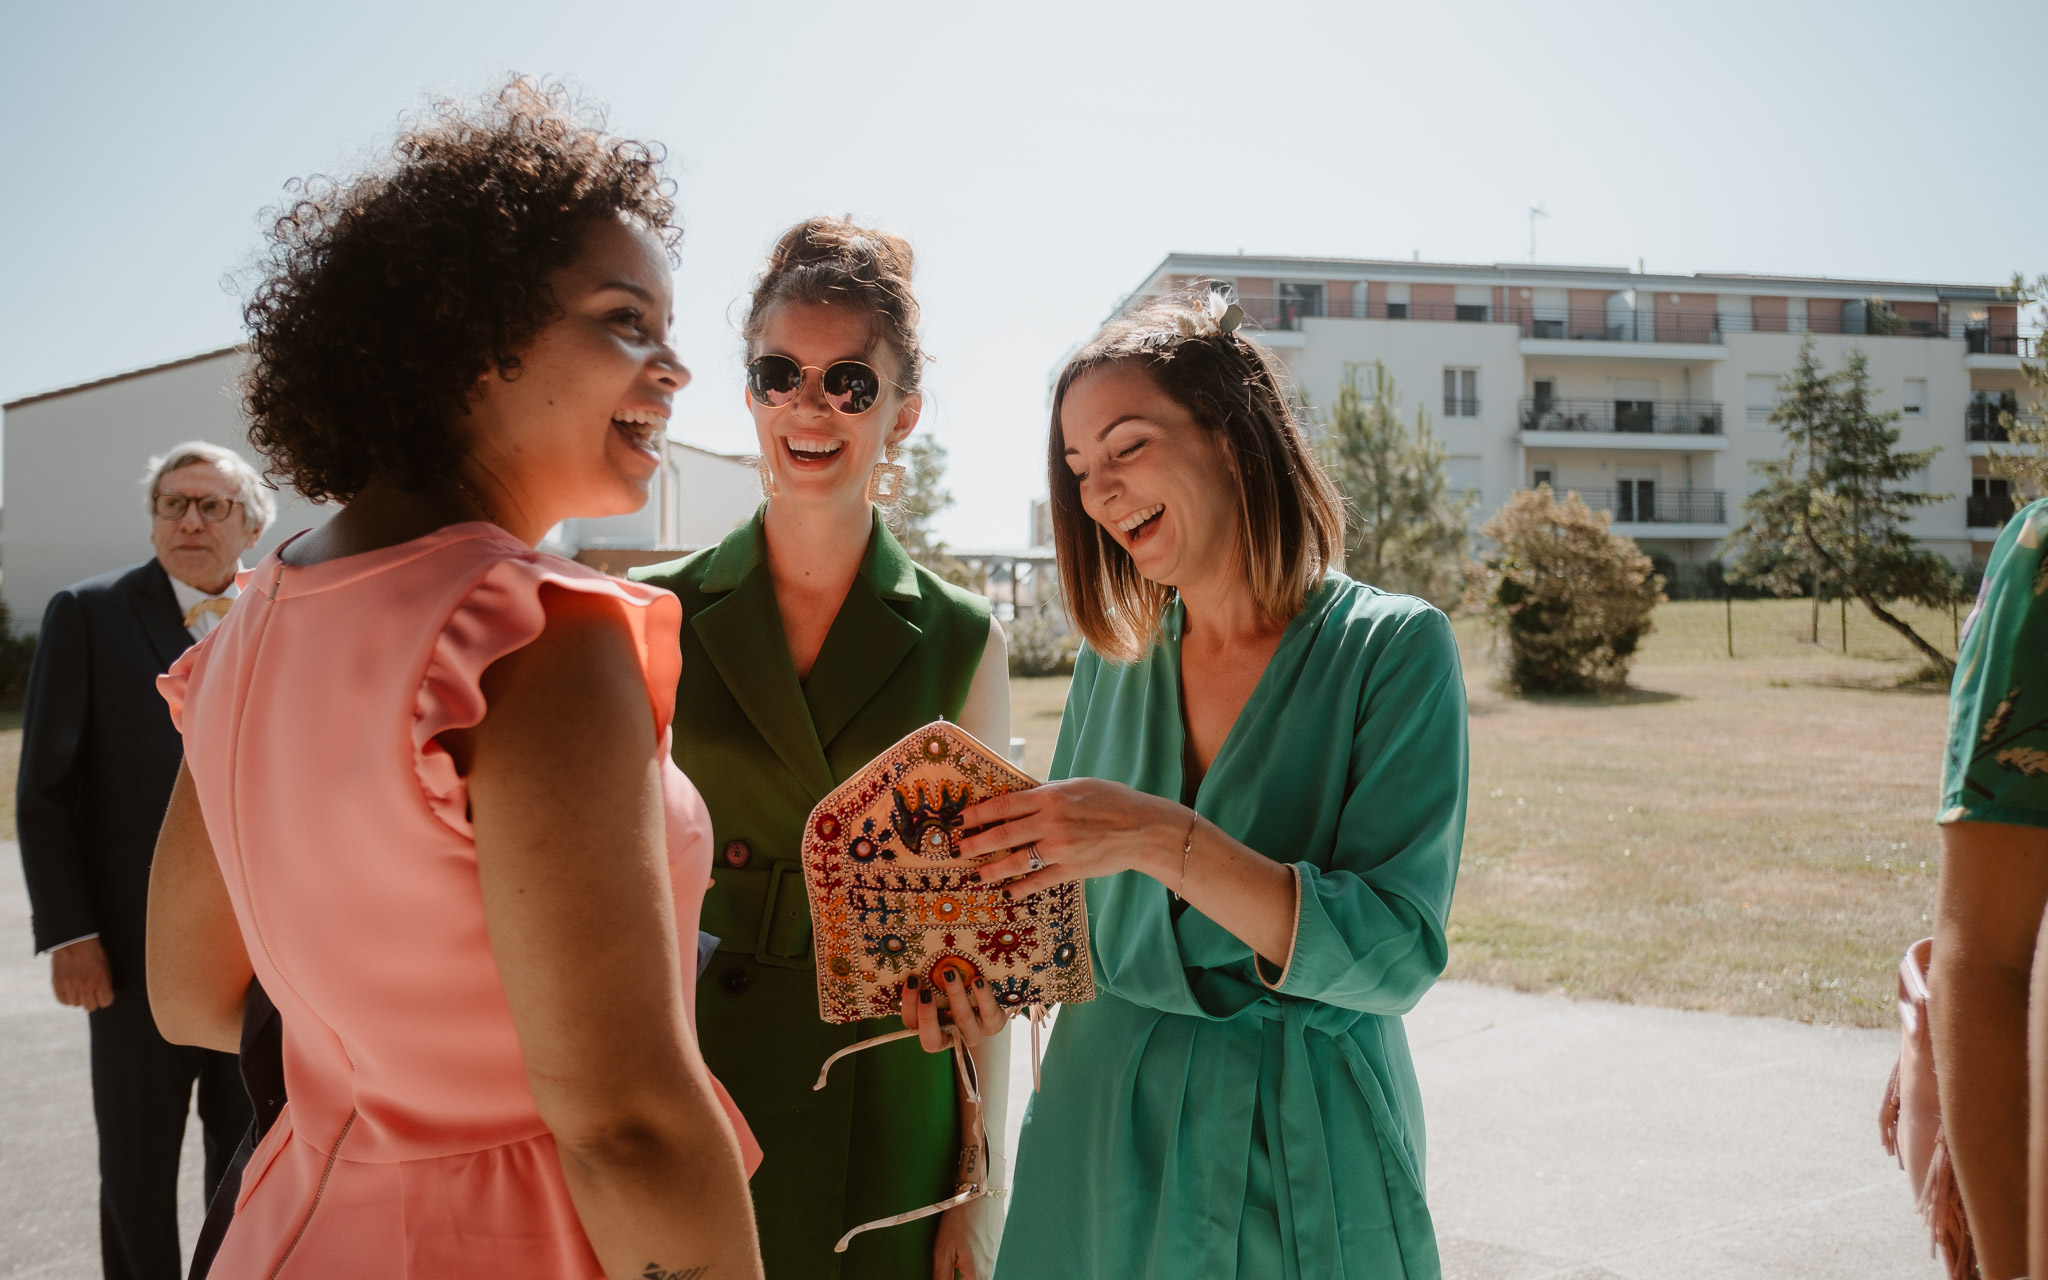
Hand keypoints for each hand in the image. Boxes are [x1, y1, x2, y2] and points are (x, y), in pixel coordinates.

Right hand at [50, 938, 113, 1010]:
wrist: (73, 941)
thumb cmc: (92, 952)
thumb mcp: (104, 965)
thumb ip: (104, 982)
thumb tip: (104, 996)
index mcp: (100, 979)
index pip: (105, 1002)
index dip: (105, 999)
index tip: (103, 996)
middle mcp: (85, 985)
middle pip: (90, 1007)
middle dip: (92, 1001)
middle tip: (90, 994)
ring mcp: (70, 985)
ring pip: (76, 1004)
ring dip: (79, 998)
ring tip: (79, 988)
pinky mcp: (58, 984)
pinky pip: (63, 1001)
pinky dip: (67, 998)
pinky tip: (70, 991)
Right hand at [901, 969, 1006, 1053]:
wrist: (996, 1000)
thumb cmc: (962, 990)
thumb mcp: (943, 987)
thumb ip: (928, 978)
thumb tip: (910, 951)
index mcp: (932, 1028)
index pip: (912, 1024)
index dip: (909, 1005)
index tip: (912, 980)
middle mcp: (951, 1035)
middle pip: (932, 1040)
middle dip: (926, 1015)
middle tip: (925, 991)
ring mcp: (974, 1033)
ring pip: (962, 1019)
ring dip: (954, 994)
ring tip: (949, 972)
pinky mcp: (994, 1025)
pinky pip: (989, 1014)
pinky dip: (983, 997)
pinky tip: (977, 980)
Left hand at [932, 1190, 1001, 1279]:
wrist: (981, 1194)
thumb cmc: (961, 1218)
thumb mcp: (943, 1249)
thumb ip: (942, 1276)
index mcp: (976, 1274)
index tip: (946, 1278)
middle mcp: (988, 1271)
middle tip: (951, 1272)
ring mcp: (992, 1260)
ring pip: (980, 1278)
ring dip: (967, 1276)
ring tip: (955, 1264)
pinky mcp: (993, 1251)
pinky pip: (983, 1269)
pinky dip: (972, 1271)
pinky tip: (962, 1259)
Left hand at [960, 778, 1188, 897]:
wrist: (1143, 827)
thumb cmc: (1111, 800)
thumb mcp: (1076, 786)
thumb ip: (1047, 793)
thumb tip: (1020, 799)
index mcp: (1049, 797)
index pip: (1003, 805)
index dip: (977, 814)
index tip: (960, 820)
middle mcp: (1050, 823)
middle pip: (1002, 835)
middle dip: (975, 844)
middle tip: (957, 850)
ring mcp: (1060, 849)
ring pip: (1015, 862)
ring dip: (992, 870)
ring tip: (975, 876)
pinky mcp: (1071, 869)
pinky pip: (1039, 881)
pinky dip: (1021, 887)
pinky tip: (1008, 892)